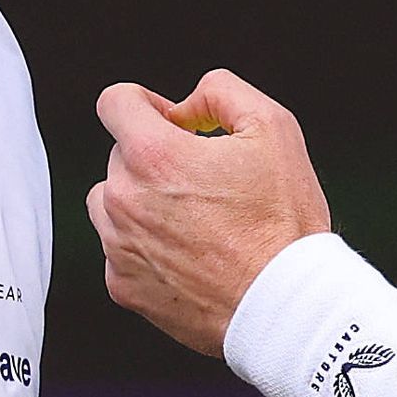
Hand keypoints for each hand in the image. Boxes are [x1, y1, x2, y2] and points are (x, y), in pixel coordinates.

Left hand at [88, 73, 334, 356]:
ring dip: (141, 202)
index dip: (146, 105)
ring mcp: (118, 246)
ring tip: (194, 221)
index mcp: (153, 155)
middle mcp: (123, 199)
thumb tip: (185, 106)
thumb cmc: (282, 220)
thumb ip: (220, 92)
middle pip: (120, 156)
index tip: (172, 125)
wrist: (284, 303)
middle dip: (156, 160)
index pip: (115, 103)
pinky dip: (146, 248)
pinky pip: (120, 251)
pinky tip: (190, 256)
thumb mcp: (272, 127)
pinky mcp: (122, 286)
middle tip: (206, 184)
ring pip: (111, 204)